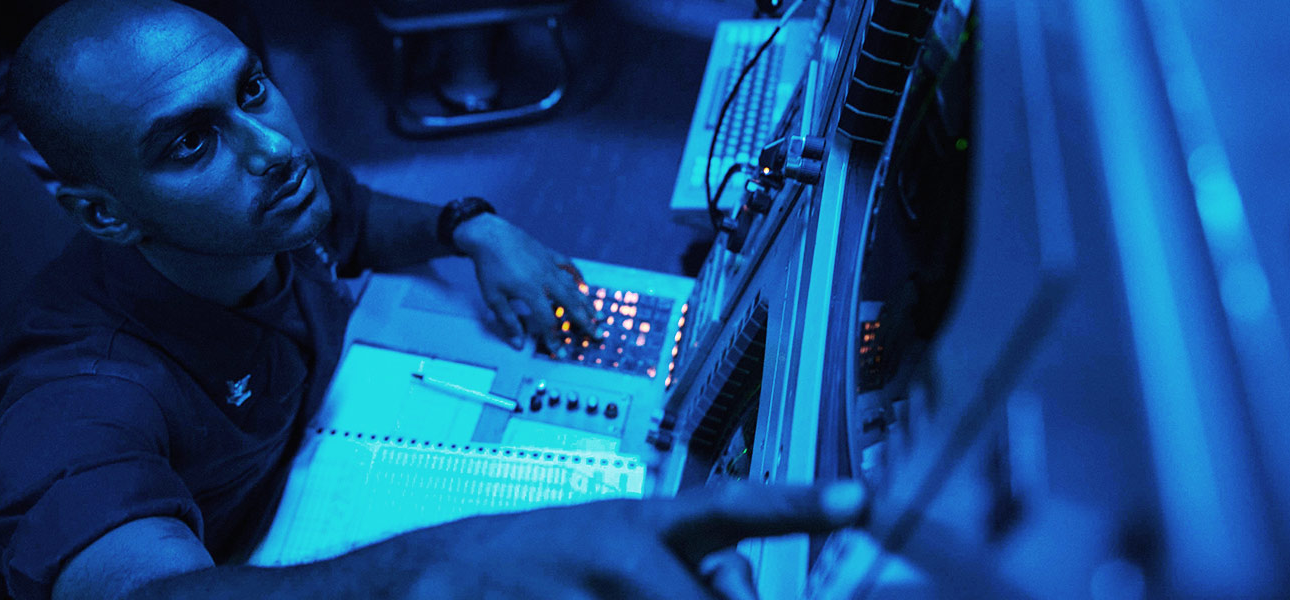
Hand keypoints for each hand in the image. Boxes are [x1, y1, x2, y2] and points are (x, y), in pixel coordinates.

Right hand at [369, 482, 869, 599]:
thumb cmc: (543, 562)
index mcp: (641, 526)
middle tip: (670, 592)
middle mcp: (616, 558)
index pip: (731, 508)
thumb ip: (697, 570)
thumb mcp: (620, 544)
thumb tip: (744, 592)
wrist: (431, 577)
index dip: (797, 505)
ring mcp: (574, 597)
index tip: (858, 500)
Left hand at [452, 213, 596, 348]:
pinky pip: (569, 266)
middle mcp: (546, 278)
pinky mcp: (550, 254)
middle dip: (585, 321)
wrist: (489, 235)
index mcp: (531, 291)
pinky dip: (578, 277)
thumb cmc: (489, 267)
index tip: (560, 352)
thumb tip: (517, 344)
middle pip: (570, 304)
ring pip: (573, 286)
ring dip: (587, 302)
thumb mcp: (493, 297)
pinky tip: (584, 286)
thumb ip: (508, 321)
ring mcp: (550, 265)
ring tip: (598, 315)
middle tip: (597, 334)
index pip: (547, 320)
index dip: (554, 338)